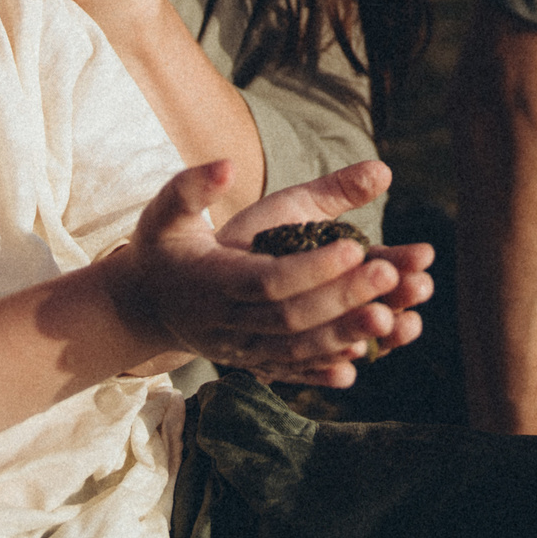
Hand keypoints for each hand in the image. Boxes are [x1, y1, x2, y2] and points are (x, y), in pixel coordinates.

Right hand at [106, 159, 431, 384]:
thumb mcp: (166, 210)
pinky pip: (289, 372)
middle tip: (392, 274)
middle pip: (291, 319)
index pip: (268, 281)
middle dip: (343, 299)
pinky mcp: (247, 363)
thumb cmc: (161, 246)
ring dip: (346, 337)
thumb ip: (193, 187)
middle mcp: (224, 323)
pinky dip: (323, 372)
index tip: (356, 246)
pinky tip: (359, 364)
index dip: (312, 269)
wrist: (140, 303)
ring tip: (395, 318)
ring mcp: (236, 349)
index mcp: (210, 282)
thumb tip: (226, 165)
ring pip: (296, 352)